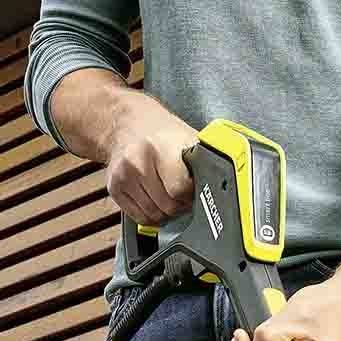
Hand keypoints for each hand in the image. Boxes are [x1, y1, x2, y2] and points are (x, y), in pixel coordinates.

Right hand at [105, 94, 199, 225]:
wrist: (126, 122)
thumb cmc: (161, 132)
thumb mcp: (187, 138)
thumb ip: (203, 162)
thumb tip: (226, 185)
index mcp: (161, 147)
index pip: (181, 190)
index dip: (191, 193)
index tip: (194, 188)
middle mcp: (139, 161)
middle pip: (168, 206)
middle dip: (180, 204)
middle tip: (182, 192)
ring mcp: (124, 176)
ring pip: (154, 215)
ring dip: (166, 210)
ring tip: (167, 191)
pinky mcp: (114, 188)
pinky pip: (139, 217)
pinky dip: (151, 213)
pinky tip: (154, 195)